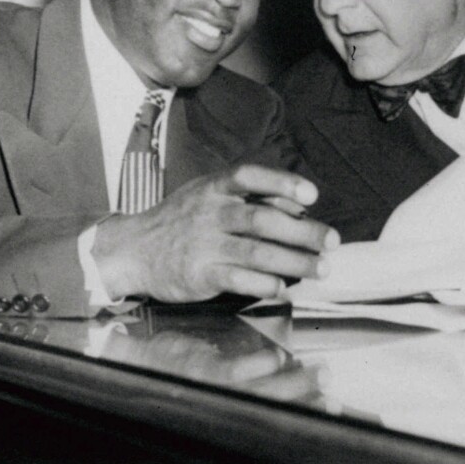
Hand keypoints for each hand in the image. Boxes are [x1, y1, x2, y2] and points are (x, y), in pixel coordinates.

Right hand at [94, 164, 338, 301]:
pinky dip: (266, 284)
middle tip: (332, 241)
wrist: (132, 249)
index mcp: (214, 188)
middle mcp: (210, 213)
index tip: (312, 194)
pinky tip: (285, 286)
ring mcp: (204, 245)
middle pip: (262, 220)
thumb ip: (250, 198)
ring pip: (258, 253)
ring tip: (322, 268)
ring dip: (296, 262)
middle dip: (303, 232)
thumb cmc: (182, 220)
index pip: (250, 177)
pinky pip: (239, 280)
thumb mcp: (208, 196)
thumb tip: (299, 206)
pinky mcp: (199, 274)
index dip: (282, 183)